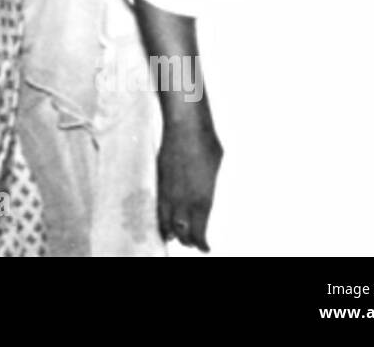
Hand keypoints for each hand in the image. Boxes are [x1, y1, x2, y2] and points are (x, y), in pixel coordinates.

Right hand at [156, 120, 221, 251]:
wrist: (185, 126)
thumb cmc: (206, 144)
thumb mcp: (215, 170)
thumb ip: (208, 188)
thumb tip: (204, 195)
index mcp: (202, 198)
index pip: (199, 230)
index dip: (201, 243)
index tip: (205, 248)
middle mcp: (183, 198)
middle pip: (181, 230)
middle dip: (186, 240)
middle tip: (191, 243)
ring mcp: (168, 189)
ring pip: (165, 220)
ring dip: (171, 231)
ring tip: (174, 236)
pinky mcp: (158, 179)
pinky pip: (158, 205)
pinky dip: (161, 216)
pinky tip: (163, 219)